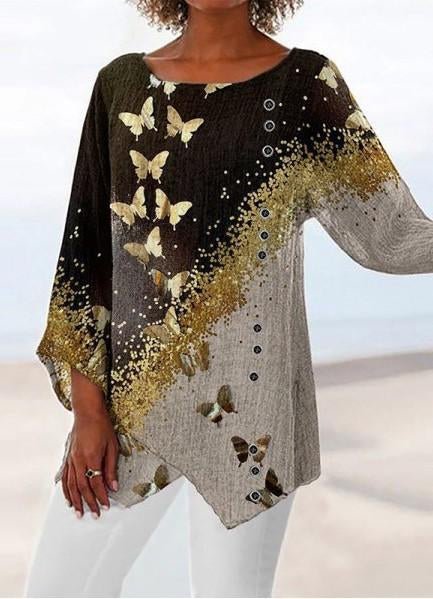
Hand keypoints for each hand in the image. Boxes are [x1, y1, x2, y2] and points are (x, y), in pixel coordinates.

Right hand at [62, 369, 118, 517]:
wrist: (87, 412)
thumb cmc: (102, 426)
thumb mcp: (112, 446)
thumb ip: (111, 468)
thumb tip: (113, 486)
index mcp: (91, 457)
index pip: (96, 483)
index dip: (101, 497)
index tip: (106, 506)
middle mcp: (78, 461)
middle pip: (82, 487)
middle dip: (89, 503)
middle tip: (94, 515)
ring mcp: (71, 459)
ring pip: (71, 485)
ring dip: (75, 501)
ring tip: (79, 513)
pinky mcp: (67, 457)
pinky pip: (65, 478)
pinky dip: (66, 490)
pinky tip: (69, 498)